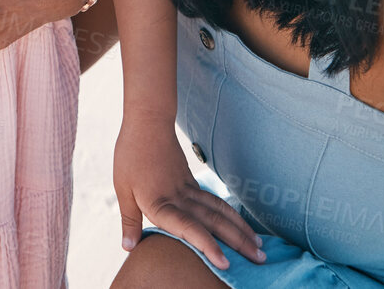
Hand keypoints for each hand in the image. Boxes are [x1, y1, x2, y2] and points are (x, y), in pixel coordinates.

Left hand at [113, 118, 263, 268]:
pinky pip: (215, 201)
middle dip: (238, 242)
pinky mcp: (192, 181)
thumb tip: (129, 248)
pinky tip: (239, 224)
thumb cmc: (131, 154)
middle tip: (260, 259)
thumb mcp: (122, 189)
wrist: (149, 122)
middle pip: (214, 222)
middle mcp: (181, 197)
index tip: (225, 262)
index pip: (189, 229)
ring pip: (220, 211)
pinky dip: (230, 215)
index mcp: (162, 203)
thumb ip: (129, 221)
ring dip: (240, 229)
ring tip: (258, 245)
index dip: (207, 246)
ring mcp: (189, 188)